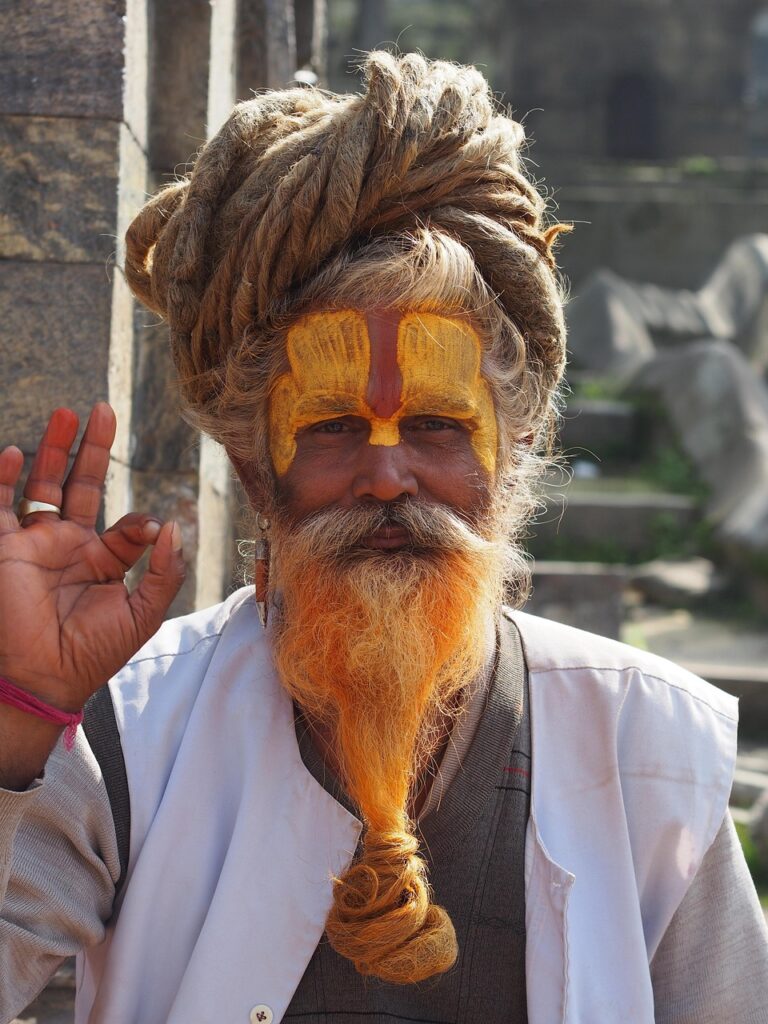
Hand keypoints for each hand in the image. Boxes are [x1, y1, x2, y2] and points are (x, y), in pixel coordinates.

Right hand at [0, 403, 185, 712]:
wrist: (41, 679)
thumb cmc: (91, 654)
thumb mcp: (141, 614)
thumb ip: (163, 572)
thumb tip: (173, 526)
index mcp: (101, 562)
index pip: (124, 526)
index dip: (139, 522)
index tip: (146, 530)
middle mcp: (68, 547)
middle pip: (81, 485)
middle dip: (92, 449)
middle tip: (103, 409)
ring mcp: (34, 544)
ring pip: (44, 485)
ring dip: (54, 448)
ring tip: (68, 412)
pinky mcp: (3, 548)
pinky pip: (0, 505)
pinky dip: (5, 478)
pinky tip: (18, 452)